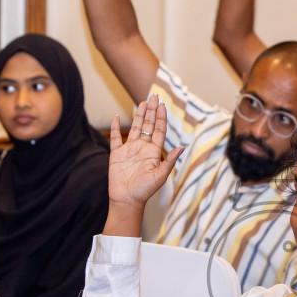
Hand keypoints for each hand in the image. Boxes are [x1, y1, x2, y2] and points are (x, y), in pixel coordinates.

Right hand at [107, 94, 182, 209]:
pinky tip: (115, 117)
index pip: (159, 131)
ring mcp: (129, 150)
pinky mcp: (116, 154)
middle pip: (147, 125)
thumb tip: (182, 147)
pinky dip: (115, 128)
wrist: (127, 200)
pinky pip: (115, 138)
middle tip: (153, 96)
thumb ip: (169, 161)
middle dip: (151, 111)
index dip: (161, 118)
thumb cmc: (145, 190)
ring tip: (142, 102)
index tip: (162, 105)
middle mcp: (142, 148)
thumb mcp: (160, 176)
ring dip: (138, 115)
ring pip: (134, 128)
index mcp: (153, 152)